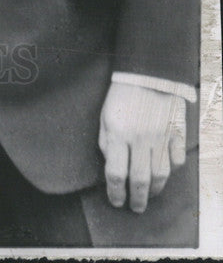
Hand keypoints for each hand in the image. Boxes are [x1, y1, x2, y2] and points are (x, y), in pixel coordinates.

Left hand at [98, 81, 185, 211]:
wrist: (147, 74)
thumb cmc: (121, 97)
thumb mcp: (105, 117)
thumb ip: (106, 143)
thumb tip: (112, 169)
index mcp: (117, 133)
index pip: (115, 173)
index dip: (115, 193)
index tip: (116, 202)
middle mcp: (140, 138)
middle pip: (139, 180)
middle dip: (137, 199)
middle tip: (136, 208)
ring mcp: (160, 137)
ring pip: (161, 175)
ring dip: (155, 190)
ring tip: (149, 195)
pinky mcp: (177, 133)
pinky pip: (177, 161)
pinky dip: (172, 170)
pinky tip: (164, 173)